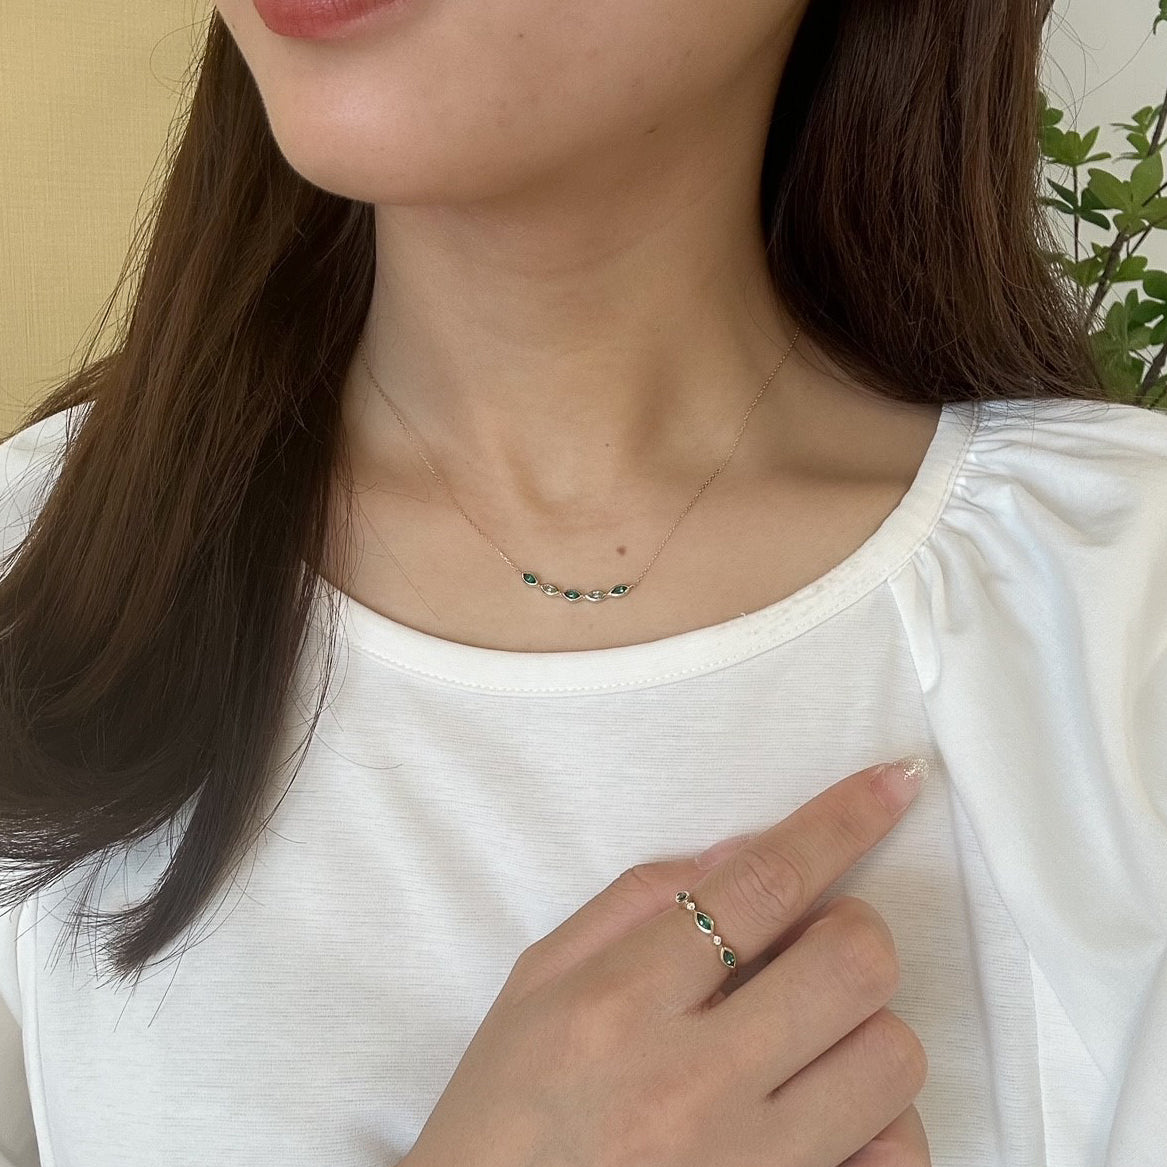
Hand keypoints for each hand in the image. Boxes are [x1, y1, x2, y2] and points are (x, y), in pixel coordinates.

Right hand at [404, 758, 931, 1166]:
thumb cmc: (508, 1109)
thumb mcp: (538, 980)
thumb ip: (634, 900)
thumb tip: (738, 854)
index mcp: (621, 1004)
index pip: (761, 885)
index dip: (840, 822)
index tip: (891, 784)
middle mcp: (692, 1085)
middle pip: (853, 963)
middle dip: (853, 930)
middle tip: (807, 947)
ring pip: (891, 1057)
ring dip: (863, 1025)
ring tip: (803, 1038)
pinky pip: (898, 1157)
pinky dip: (879, 1119)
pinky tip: (823, 1108)